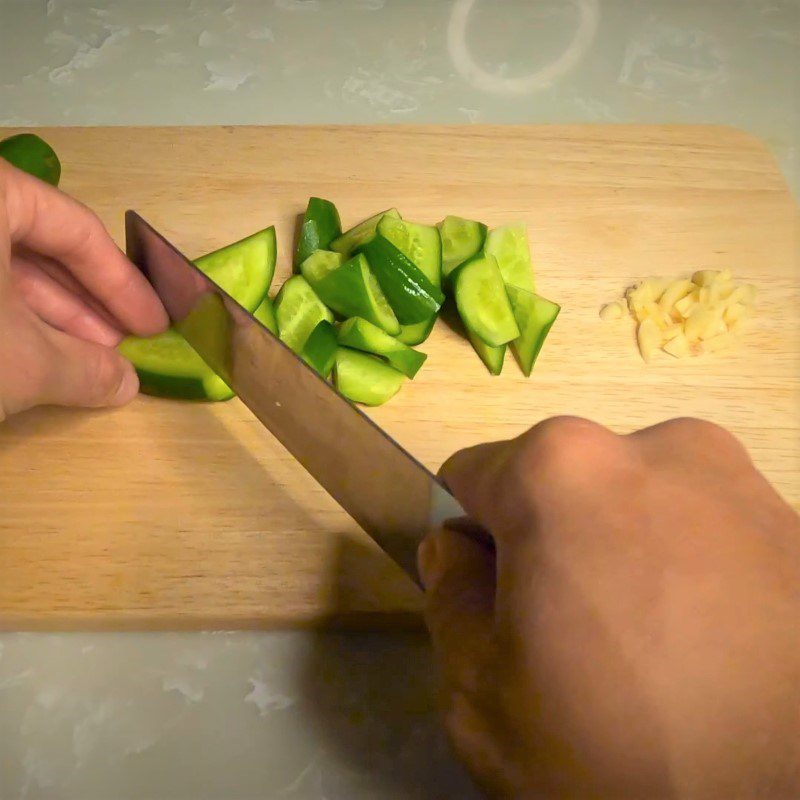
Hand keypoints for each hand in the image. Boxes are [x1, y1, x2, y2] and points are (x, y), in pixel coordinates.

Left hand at [0, 159, 166, 420]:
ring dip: (48, 317)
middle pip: (38, 247)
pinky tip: (34, 357)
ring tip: (85, 362)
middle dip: (85, 306)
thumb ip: (87, 369)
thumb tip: (125, 383)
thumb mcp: (26, 361)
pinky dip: (5, 317)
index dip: (122, 284)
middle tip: (120, 347)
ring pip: (0, 267)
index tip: (153, 325)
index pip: (75, 229)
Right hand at [420, 417, 799, 798]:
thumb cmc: (620, 750)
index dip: (470, 543)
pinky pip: (706, 533)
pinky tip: (713, 650)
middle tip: (575, 641)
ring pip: (636, 506)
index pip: (471, 478)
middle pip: (559, 487)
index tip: (496, 604)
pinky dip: (691, 573)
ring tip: (654, 650)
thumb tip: (456, 548)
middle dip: (549, 546)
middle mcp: (656, 446)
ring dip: (624, 554)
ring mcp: (738, 480)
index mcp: (562, 470)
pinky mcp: (796, 527)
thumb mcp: (482, 695)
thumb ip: (448, 598)